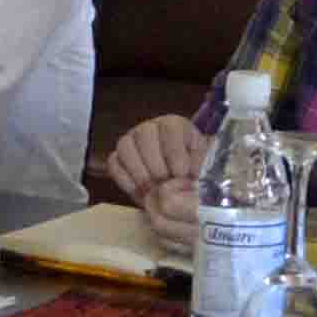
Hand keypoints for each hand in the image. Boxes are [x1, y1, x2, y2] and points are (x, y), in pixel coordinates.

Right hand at [102, 115, 208, 235]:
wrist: (178, 181)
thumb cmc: (191, 169)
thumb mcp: (202, 164)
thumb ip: (200, 166)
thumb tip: (193, 177)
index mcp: (174, 124)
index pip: (170, 129)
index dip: (175, 152)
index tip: (181, 173)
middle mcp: (149, 128)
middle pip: (144, 136)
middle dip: (156, 164)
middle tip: (166, 183)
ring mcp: (130, 141)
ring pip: (125, 147)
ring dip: (139, 171)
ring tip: (153, 189)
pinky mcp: (117, 157)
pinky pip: (114, 163)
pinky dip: (125, 179)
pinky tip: (140, 192)